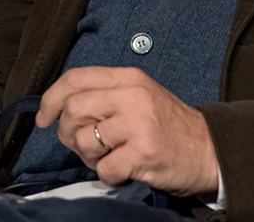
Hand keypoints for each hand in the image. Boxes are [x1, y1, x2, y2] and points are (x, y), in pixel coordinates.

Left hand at [37, 67, 218, 196]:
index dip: (51, 98)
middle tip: (84, 145)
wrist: (210, 150)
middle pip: (73, 109)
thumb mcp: (140, 97)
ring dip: (90, 158)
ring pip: (85, 141)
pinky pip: (104, 169)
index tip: (43, 117)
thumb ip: (106, 96)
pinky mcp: (143, 152)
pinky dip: (109, 176)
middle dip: (68, 133)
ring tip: (111, 157)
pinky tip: (125, 171)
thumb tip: (60, 109)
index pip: (76, 78)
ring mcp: (139, 124)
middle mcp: (133, 96)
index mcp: (129, 78)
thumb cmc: (170, 127)